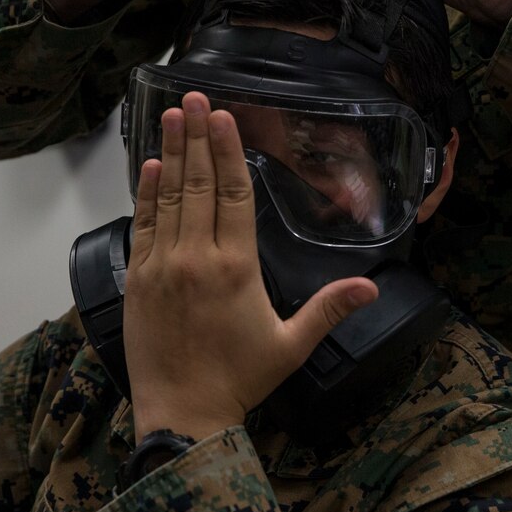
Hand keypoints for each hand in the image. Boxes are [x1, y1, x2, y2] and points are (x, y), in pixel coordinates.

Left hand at [123, 92, 377, 442]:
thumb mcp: (291, 345)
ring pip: (169, 197)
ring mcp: (163, 266)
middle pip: (200, 184)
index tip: (223, 117)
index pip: (234, 194)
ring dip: (172, 154)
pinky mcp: (139, 279)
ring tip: (172, 116)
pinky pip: (143, 225)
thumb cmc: (239, 379)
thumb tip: (372, 286)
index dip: (229, 150)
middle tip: (194, 98)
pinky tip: (149, 165)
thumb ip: (329, 310)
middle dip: (198, 137)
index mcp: (237, 267)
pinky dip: (145, 193)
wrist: (183, 413)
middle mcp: (197, 257)